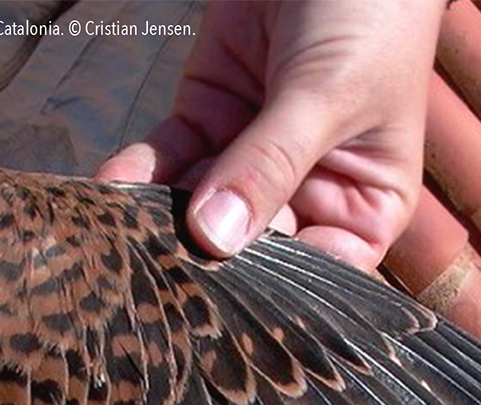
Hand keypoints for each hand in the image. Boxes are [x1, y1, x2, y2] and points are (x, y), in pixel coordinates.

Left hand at [97, 0, 441, 269]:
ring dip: (159, 218)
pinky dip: (139, 171)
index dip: (271, 288)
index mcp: (364, 202)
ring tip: (123, 237)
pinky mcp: (207, 118)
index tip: (220, 300)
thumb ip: (271, 163)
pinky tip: (112, 189)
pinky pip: (168, 156)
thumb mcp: (328, 93)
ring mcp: (250, 157)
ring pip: (198, 203)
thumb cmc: (368, 16)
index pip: (318, 270)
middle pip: (248, 244)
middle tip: (156, 274)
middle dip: (202, 256)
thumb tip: (214, 238)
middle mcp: (307, 191)